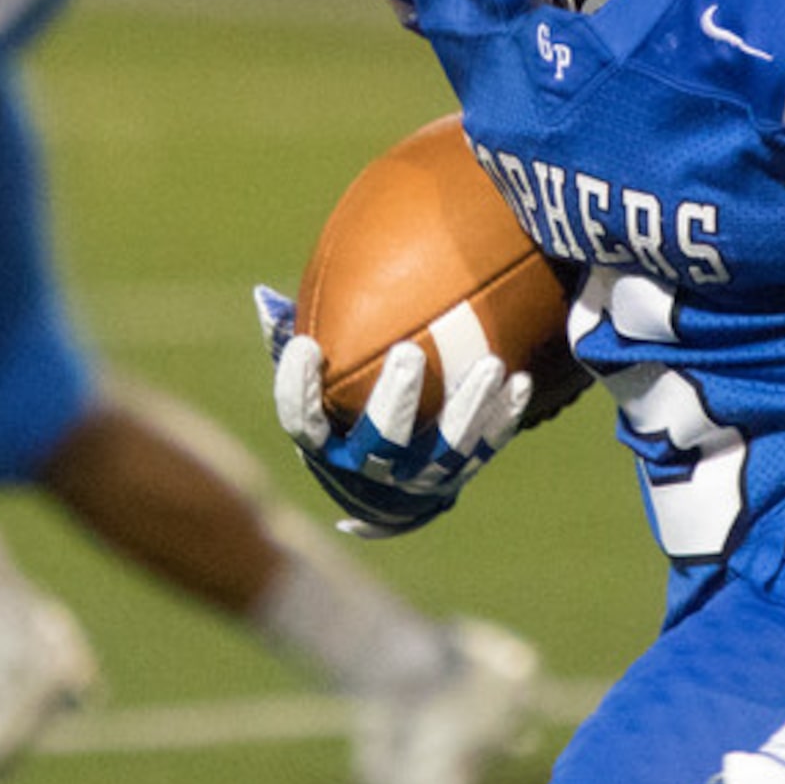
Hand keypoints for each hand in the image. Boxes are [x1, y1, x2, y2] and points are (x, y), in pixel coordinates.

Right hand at [254, 286, 527, 536]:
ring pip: (446, 449)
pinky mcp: (457, 475)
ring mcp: (416, 479)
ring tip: (490, 363)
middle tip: (409, 352)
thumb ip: (292, 342)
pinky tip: (520, 380)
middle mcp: (369, 469)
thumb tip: (264, 296)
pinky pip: (484, 447)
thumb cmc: (340, 414)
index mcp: (325, 446)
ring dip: (469, 406)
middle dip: (395, 399)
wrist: (385, 487)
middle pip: (381, 440)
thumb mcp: (315, 384)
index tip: (306, 345)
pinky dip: (503, 416)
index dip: (298, 389)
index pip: (302, 422)